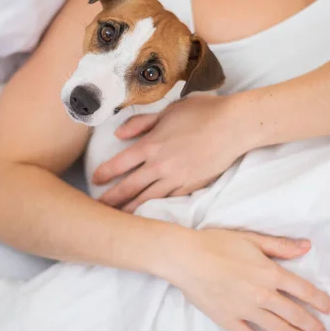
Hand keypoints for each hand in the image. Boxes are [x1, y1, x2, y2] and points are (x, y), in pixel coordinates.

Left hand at [93, 94, 250, 211]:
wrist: (234, 126)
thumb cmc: (202, 113)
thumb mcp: (167, 111)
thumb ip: (141, 123)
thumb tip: (118, 134)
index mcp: (152, 144)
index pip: (120, 163)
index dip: (105, 173)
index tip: (95, 180)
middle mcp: (160, 164)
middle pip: (129, 186)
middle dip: (112, 199)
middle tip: (98, 208)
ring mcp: (176, 178)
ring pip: (147, 199)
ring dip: (130, 209)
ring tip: (117, 218)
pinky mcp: (191, 187)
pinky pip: (168, 201)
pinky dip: (155, 209)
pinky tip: (147, 215)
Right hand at [161, 228, 329, 330]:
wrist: (186, 257)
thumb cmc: (216, 243)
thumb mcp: (250, 238)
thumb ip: (279, 246)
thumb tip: (306, 247)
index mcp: (269, 272)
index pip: (303, 290)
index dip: (320, 301)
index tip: (328, 308)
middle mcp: (262, 294)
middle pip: (295, 314)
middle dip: (312, 325)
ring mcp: (246, 310)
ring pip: (278, 329)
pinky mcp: (229, 320)